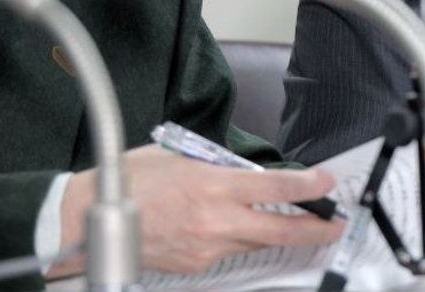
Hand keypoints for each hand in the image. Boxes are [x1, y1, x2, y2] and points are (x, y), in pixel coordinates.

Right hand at [51, 145, 344, 276]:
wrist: (88, 218)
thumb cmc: (132, 178)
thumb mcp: (180, 156)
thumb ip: (219, 167)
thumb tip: (248, 175)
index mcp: (213, 185)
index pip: (276, 188)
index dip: (309, 187)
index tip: (327, 183)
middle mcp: (215, 220)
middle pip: (279, 230)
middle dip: (315, 229)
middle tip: (336, 225)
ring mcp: (206, 248)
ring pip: (256, 243)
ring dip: (278, 235)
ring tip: (299, 225)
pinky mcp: (195, 266)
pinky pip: (229, 253)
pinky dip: (238, 240)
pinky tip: (235, 229)